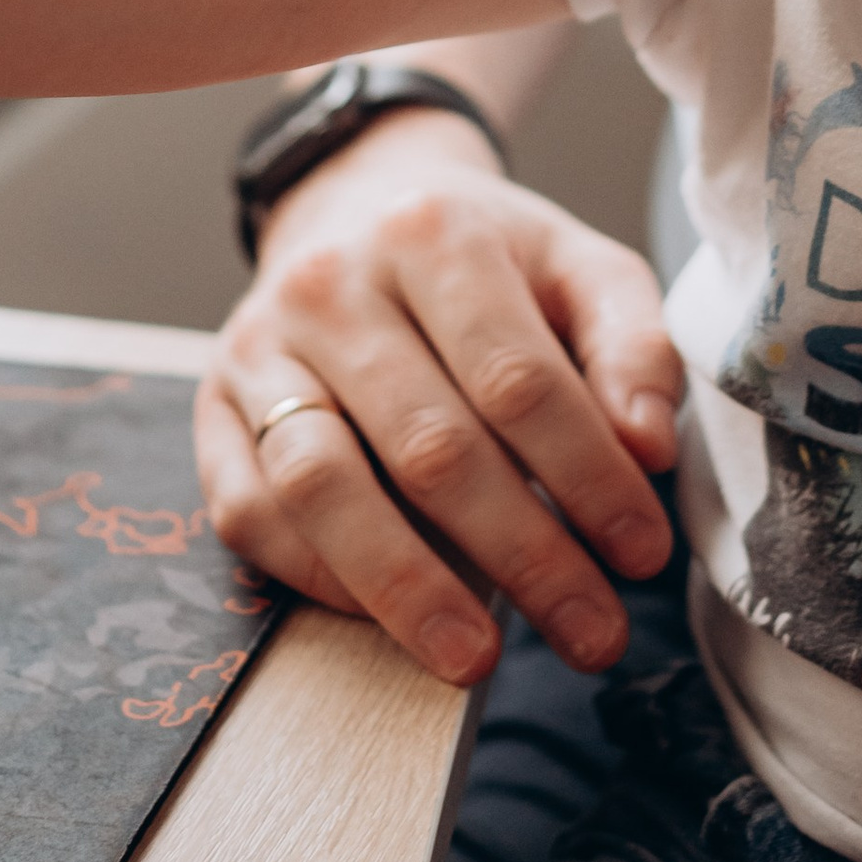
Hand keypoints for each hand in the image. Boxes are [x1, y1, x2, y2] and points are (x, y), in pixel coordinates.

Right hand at [197, 108, 682, 686]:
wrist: (357, 204)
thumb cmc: (483, 259)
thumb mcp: (578, 267)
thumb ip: (631, 346)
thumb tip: (649, 448)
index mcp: (434, 234)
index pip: (518, 379)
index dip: (587, 477)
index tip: (641, 552)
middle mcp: (331, 285)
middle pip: (429, 445)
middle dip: (523, 557)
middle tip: (593, 632)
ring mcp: (259, 347)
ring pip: (321, 484)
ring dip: (406, 588)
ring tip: (477, 657)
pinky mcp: (212, 406)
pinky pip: (250, 511)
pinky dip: (318, 576)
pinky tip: (386, 617)